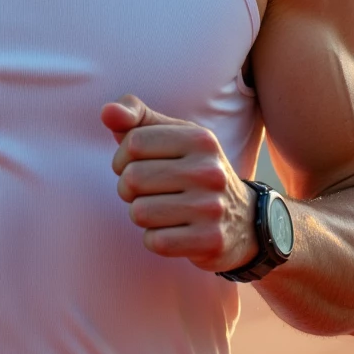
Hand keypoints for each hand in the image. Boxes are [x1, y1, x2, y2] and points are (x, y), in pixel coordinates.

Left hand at [102, 95, 258, 269]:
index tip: (136, 165)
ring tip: (164, 211)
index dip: (123, 158)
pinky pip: (155, 241)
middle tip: (149, 192)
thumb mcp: (174, 137)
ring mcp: (212, 207)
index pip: (133, 142)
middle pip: (132, 178)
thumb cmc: (195, 172)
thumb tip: (108, 112)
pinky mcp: (210, 241)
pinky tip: (175, 231)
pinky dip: (156, 239)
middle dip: (129, 189)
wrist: (245, 220)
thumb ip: (137, 119)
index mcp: (199, 139)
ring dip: (142, 215)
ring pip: (139, 212)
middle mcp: (209, 171)